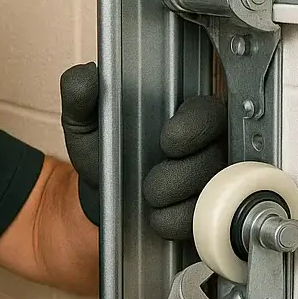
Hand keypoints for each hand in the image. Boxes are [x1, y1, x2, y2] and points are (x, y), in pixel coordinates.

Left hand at [60, 62, 226, 240]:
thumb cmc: (105, 153)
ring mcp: (212, 179)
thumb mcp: (85, 120)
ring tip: (150, 198)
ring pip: (215, 190)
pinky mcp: (210, 211)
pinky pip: (208, 220)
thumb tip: (86, 76)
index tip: (167, 141)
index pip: (210, 111)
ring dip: (178, 199)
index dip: (195, 126)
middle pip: (217, 154)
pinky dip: (179, 221)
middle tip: (151, 183)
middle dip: (183, 173)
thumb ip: (80, 92)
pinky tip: (157, 217)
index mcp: (184, 113)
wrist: (104, 198)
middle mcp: (206, 144)